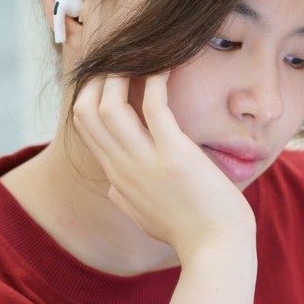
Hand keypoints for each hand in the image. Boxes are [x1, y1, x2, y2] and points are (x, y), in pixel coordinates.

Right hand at [72, 73, 254, 261]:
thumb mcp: (144, 218)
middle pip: (87, 111)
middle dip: (99, 78)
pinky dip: (156, 77)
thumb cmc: (188, 234)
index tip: (110, 75)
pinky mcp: (175, 155)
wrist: (216, 251)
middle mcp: (123, 168)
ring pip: (110, 106)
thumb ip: (123, 199)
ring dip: (121, 73)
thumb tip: (111, 188)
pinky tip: (167, 60)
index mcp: (117, 178)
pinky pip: (154, 105)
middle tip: (124, 56)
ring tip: (142, 52)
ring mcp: (146, 162)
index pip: (86, 126)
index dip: (91, 93)